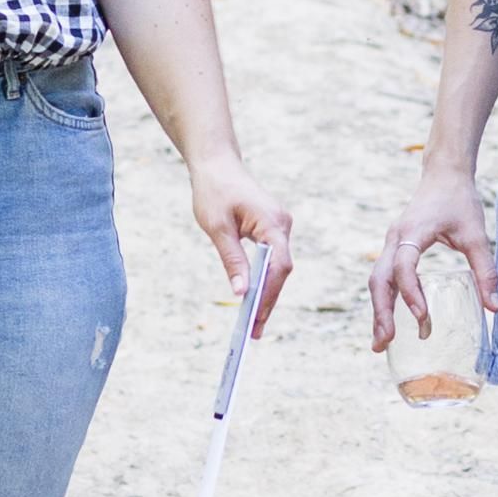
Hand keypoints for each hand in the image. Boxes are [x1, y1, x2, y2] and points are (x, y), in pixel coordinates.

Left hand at [189, 153, 293, 330]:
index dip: (270, 294)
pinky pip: (273, 258)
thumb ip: (232, 260)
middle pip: (282, 270)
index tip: (257, 318)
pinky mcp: (273, 228)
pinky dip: (265, 278)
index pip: (279, 265)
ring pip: (279, 266)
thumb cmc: (214, 191)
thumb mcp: (217, 228)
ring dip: (268, 292)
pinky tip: (255, 296)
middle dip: (269, 300)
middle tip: (254, 331)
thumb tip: (242, 292)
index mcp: (273, 223)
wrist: (217, 165)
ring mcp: (280, 226)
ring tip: (254, 322)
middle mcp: (283, 224)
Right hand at [372, 166, 494, 347]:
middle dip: (380, 312)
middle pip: (379, 279)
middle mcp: (395, 238)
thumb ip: (485, 271)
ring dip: (378, 311)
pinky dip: (384, 301)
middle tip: (385, 342)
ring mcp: (392, 243)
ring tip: (381, 343)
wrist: (444, 174)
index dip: (411, 292)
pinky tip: (390, 322)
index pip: (403, 266)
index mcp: (412, 231)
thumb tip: (496, 308)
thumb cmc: (459, 201)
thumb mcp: (476, 234)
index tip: (422, 317)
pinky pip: (384, 277)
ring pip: (377, 281)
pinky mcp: (395, 248)